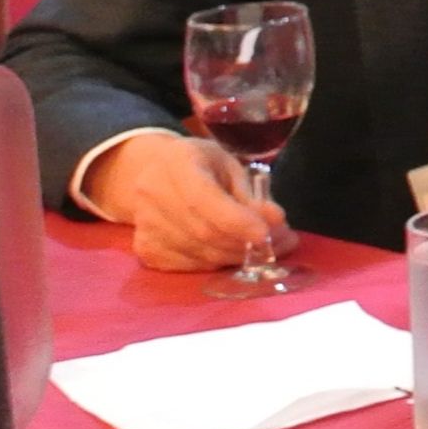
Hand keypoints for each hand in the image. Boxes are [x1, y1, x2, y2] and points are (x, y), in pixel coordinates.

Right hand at [85, 132, 292, 272]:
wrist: (154, 173)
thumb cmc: (202, 166)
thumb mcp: (230, 166)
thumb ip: (252, 195)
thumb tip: (276, 221)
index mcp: (177, 162)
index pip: (202, 199)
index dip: (236, 221)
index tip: (266, 234)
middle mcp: (152, 193)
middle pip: (204, 232)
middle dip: (246, 243)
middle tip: (282, 243)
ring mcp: (145, 225)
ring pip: (200, 254)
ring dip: (238, 256)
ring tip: (264, 249)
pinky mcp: (146, 250)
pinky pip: (190, 266)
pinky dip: (217, 264)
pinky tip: (232, 252)